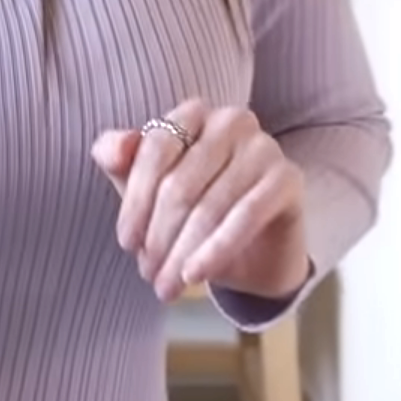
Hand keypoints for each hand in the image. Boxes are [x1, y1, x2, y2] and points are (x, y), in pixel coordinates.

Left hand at [89, 101, 307, 302]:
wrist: (252, 251)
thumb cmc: (193, 212)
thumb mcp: (147, 189)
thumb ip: (119, 162)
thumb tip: (112, 150)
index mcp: (192, 114)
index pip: (154, 151)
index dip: (136, 202)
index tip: (127, 244)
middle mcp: (231, 120)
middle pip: (180, 184)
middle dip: (159, 237)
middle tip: (149, 275)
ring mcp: (264, 146)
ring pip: (209, 206)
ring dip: (183, 253)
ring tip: (168, 286)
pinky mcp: (288, 178)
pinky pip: (246, 216)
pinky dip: (217, 249)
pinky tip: (197, 275)